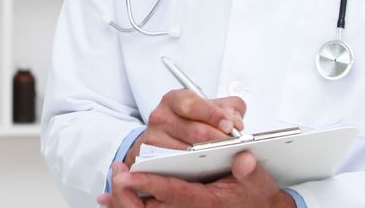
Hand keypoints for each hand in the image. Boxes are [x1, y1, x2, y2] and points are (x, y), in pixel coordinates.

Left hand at [97, 151, 295, 207]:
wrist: (256, 205)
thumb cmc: (252, 192)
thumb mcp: (257, 181)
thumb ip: (249, 170)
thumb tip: (243, 161)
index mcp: (207, 201)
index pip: (174, 193)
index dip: (150, 184)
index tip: (129, 176)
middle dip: (127, 196)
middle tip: (117, 175)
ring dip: (122, 201)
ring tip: (111, 183)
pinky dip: (123, 205)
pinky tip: (107, 199)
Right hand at [124, 89, 245, 165]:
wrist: (170, 140)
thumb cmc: (195, 123)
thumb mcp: (213, 110)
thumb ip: (230, 111)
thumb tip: (236, 124)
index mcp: (174, 100)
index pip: (192, 104)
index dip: (213, 115)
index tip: (229, 126)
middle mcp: (161, 117)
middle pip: (194, 131)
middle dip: (218, 139)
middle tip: (234, 146)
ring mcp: (154, 138)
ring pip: (188, 151)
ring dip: (210, 156)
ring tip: (226, 158)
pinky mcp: (153, 158)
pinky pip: (178, 166)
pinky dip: (195, 169)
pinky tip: (209, 167)